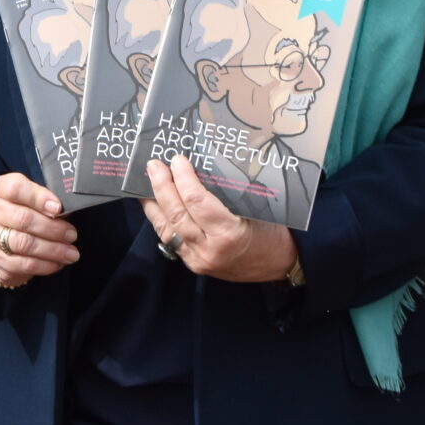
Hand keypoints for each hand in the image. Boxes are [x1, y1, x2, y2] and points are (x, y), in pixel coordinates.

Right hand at [0, 171, 78, 287]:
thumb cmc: (20, 209)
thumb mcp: (29, 196)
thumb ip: (44, 199)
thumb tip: (66, 209)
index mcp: (0, 189)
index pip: (15, 188)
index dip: (38, 197)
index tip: (58, 208)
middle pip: (22, 219)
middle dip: (52, 229)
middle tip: (71, 234)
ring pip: (23, 244)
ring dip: (52, 250)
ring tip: (70, 252)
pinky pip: (22, 264)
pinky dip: (45, 265)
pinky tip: (58, 263)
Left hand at [144, 157, 299, 284]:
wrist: (278, 264)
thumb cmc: (271, 231)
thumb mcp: (255, 209)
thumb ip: (227, 193)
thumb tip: (200, 167)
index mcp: (229, 232)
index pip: (196, 201)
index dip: (183, 178)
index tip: (177, 160)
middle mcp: (210, 248)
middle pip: (177, 214)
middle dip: (162, 186)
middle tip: (154, 165)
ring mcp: (199, 259)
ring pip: (167, 228)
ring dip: (153, 203)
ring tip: (146, 182)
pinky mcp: (193, 264)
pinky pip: (170, 239)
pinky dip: (160, 220)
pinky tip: (154, 205)